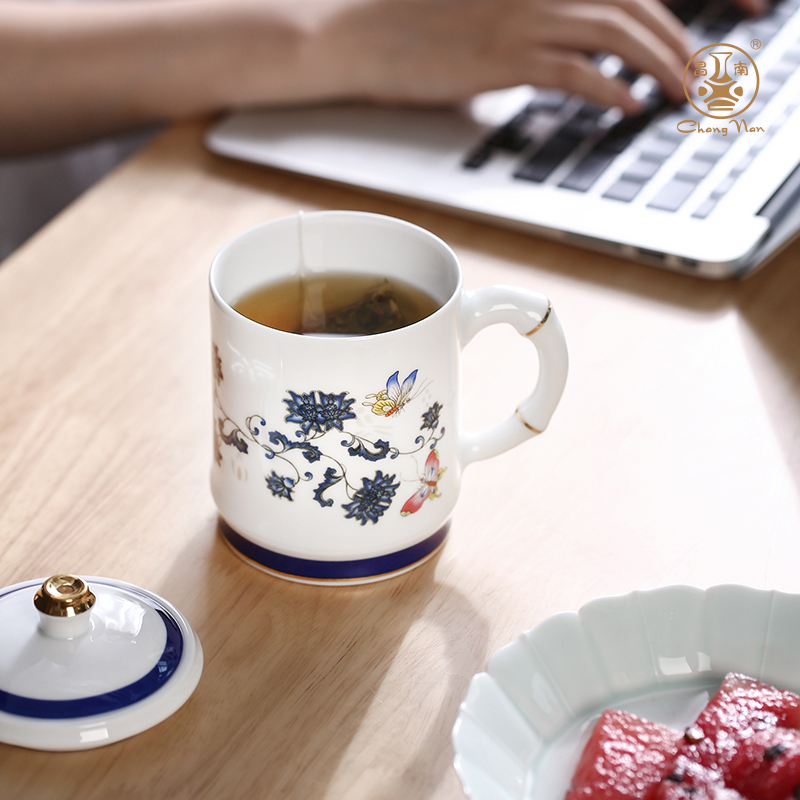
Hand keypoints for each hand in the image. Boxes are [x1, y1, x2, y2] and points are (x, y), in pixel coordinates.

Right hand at [307, 0, 694, 112]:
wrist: (359, 36)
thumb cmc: (412, 31)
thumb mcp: (481, 17)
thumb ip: (530, 27)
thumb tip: (565, 55)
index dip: (666, 11)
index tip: (692, 39)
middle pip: (631, 1)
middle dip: (677, 38)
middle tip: (699, 74)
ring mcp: (518, 18)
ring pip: (613, 31)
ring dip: (657, 62)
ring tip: (679, 92)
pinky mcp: (500, 58)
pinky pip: (572, 69)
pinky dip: (609, 87)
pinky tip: (628, 106)